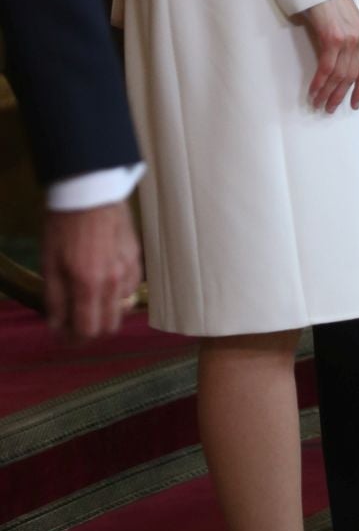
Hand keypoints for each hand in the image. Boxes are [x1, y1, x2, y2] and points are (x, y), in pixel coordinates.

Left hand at [42, 200, 141, 338]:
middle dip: (92, 330)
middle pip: (110, 325)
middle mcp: (114, 281)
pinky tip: (104, 280)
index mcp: (89, 284)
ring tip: (89, 299)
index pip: (88, 330)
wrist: (90, 190)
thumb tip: (58, 325)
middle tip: (74, 322)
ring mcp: (129, 269)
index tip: (64, 337)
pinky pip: (130, 287)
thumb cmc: (63, 226)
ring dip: (106, 310)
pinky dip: (117, 292)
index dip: (74, 340)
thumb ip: (55, 298)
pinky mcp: (137, 257)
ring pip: (123, 307)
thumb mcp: (49, 263)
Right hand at [297, 0, 358, 112]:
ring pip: (339, 75)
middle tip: (329, 108)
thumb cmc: (329, 2)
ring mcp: (348, 39)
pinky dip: (319, 83)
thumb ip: (347, 43)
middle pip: (351, 76)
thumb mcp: (346, 24)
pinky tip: (314, 91)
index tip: (355, 104)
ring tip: (319, 103)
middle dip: (340, 95)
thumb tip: (339, 66)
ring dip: (328, 93)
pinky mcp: (333, 38)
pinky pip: (326, 68)